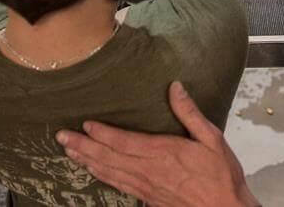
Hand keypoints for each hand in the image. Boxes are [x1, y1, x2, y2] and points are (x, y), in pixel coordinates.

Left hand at [56, 81, 257, 206]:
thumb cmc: (221, 176)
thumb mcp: (212, 139)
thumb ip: (190, 113)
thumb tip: (175, 87)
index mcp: (164, 152)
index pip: (125, 142)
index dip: (102, 134)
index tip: (85, 124)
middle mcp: (150, 171)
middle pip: (109, 157)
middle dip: (84, 146)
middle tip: (61, 137)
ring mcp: (147, 187)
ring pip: (109, 173)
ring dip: (87, 161)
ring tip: (69, 151)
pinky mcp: (148, 198)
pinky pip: (119, 186)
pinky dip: (102, 177)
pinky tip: (92, 171)